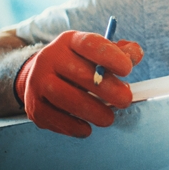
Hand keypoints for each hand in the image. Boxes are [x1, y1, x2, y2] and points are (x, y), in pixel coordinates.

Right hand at [14, 30, 143, 137]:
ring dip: (92, 111)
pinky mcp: (33, 105)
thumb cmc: (80, 63)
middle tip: (125, 100)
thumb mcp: (98, 51)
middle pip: (79, 74)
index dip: (110, 56)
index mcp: (70, 41)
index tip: (128, 70)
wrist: (41, 76)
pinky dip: (73, 126)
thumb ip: (121, 51)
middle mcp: (50, 58)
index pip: (89, 44)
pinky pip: (54, 117)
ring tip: (109, 118)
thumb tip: (135, 55)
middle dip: (108, 90)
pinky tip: (88, 128)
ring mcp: (38, 82)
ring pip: (65, 98)